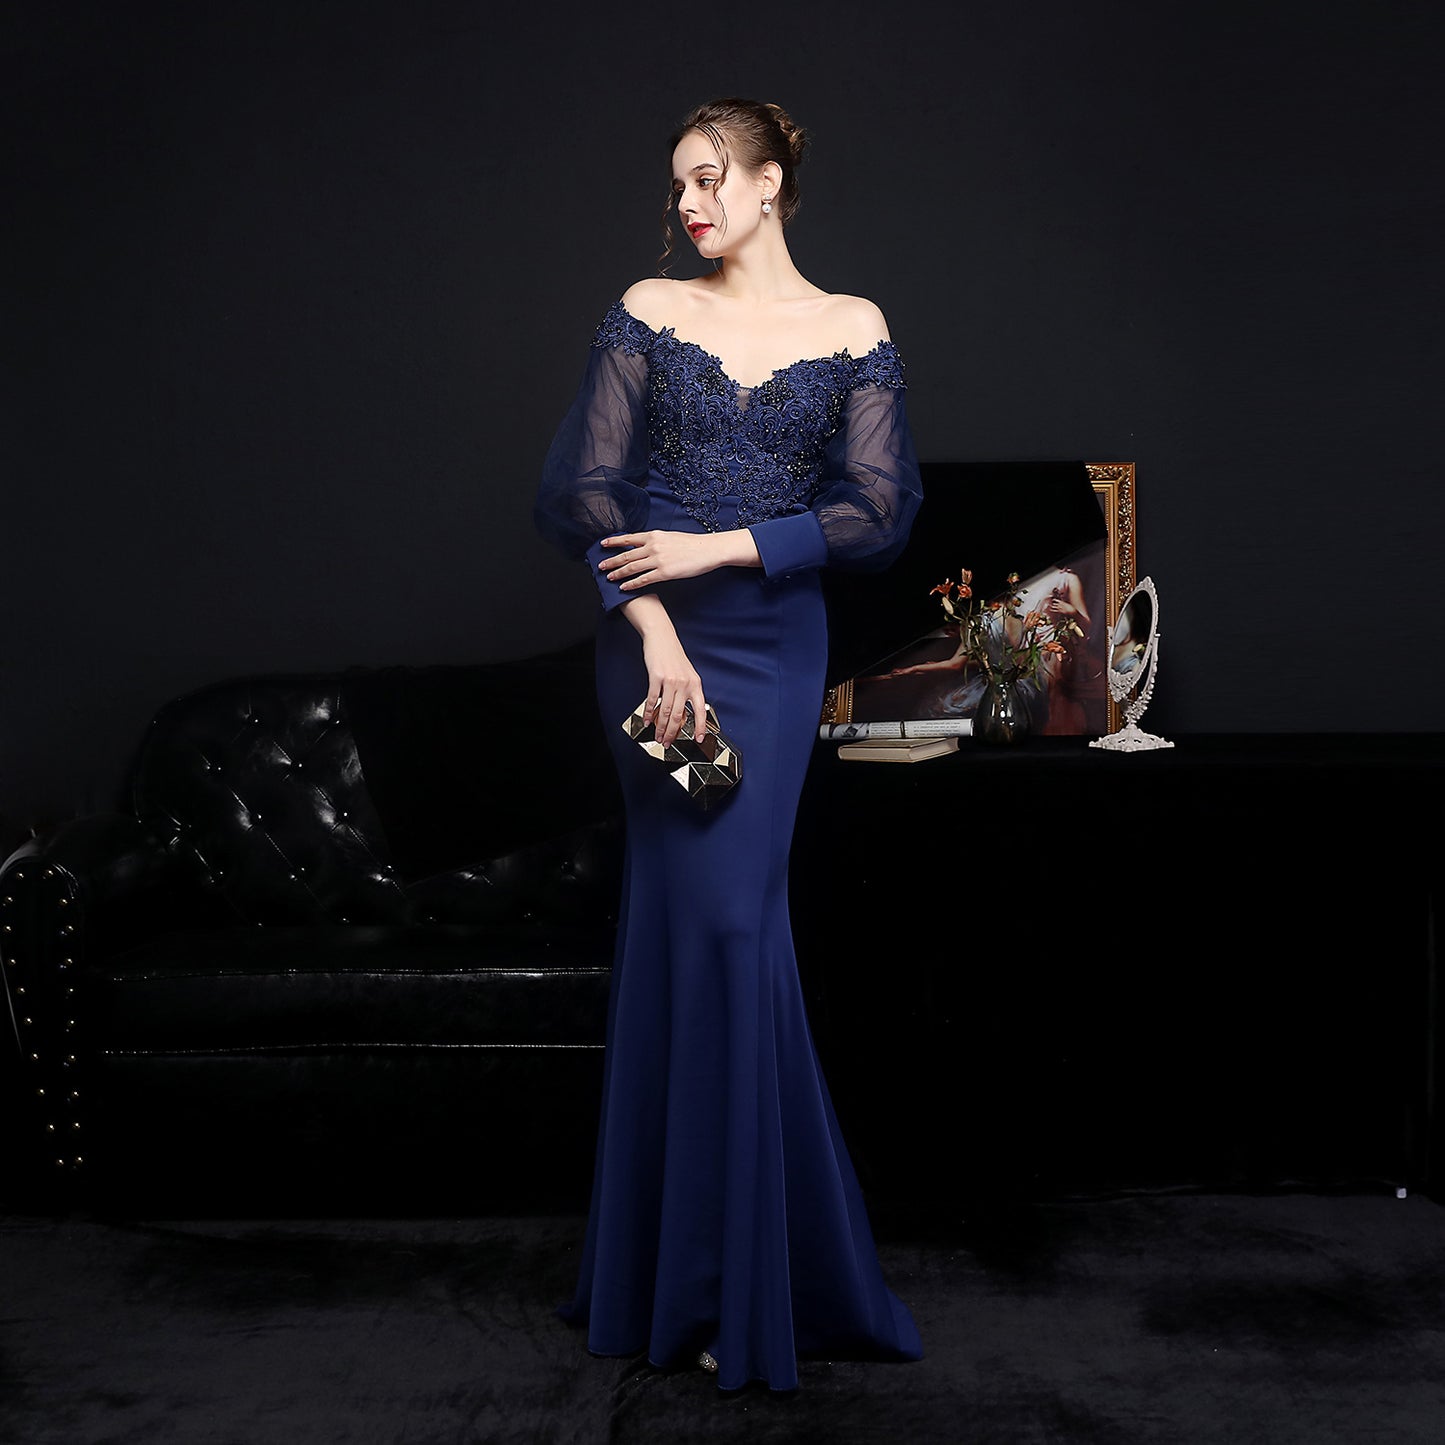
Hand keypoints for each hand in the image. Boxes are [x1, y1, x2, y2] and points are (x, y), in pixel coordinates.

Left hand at [599, 529, 755, 589]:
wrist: (707, 550)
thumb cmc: (692, 544)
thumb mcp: (670, 537)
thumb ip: (656, 541)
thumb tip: (644, 544)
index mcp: (654, 535)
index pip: (628, 539)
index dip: (614, 542)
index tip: (603, 545)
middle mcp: (653, 546)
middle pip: (626, 555)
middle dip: (611, 561)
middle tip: (600, 566)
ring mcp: (658, 560)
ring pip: (632, 568)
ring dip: (618, 573)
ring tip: (608, 578)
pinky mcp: (664, 573)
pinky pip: (643, 580)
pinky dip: (631, 584)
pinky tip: (624, 588)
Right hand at [639, 629, 706, 746]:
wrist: (662, 637)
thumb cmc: (674, 656)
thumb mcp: (687, 674)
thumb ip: (687, 692)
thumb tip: (683, 713)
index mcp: (695, 684)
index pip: (700, 710)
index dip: (701, 726)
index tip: (699, 739)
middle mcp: (685, 684)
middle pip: (679, 715)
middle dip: (673, 733)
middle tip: (668, 742)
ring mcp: (671, 681)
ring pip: (666, 711)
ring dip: (660, 727)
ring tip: (658, 736)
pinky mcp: (656, 677)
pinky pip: (652, 700)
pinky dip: (649, 713)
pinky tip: (648, 720)